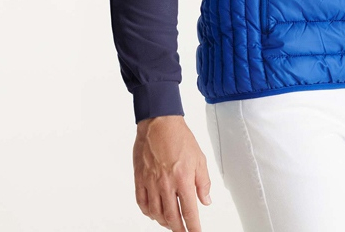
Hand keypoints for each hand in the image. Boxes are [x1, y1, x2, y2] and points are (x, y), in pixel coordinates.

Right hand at [133, 115, 211, 230]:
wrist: (159, 123)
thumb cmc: (179, 137)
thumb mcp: (200, 159)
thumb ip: (203, 182)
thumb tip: (205, 200)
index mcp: (183, 179)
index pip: (189, 211)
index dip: (193, 227)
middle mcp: (166, 184)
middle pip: (172, 217)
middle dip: (178, 229)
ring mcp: (151, 182)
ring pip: (156, 213)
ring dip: (164, 222)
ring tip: (171, 223)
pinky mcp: (140, 179)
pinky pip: (142, 202)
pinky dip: (148, 212)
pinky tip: (154, 213)